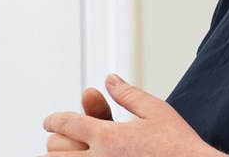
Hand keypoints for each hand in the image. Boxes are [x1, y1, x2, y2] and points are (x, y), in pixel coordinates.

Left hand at [42, 74, 223, 155]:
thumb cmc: (178, 145)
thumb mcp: (156, 111)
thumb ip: (128, 95)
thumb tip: (109, 79)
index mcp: (109, 137)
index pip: (67, 124)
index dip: (54, 120)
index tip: (49, 122)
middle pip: (56, 150)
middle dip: (56, 141)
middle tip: (62, 138)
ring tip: (73, 151)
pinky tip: (89, 156)